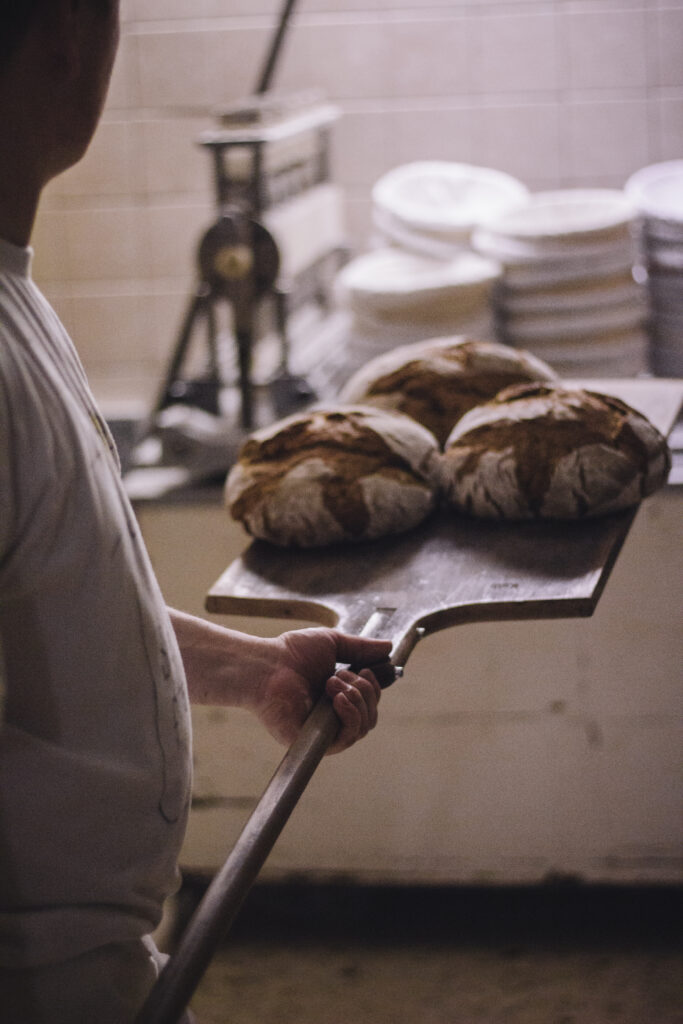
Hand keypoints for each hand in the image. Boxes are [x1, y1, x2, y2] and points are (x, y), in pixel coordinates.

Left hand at [253, 628, 390, 753]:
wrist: (266, 666)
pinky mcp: (315, 742)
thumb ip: (361, 648)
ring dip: (356, 700)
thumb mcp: (332, 644)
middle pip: (370, 717)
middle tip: (342, 675)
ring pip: (363, 727)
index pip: (369, 703)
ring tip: (332, 682)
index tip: (366, 670)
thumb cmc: (291, 654)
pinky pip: (347, 738)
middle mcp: (332, 716)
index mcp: (336, 696)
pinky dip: (350, 716)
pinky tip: (338, 698)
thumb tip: (389, 647)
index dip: (374, 688)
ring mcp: (324, 731)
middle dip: (365, 691)